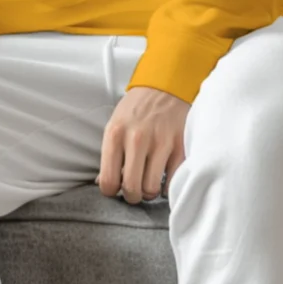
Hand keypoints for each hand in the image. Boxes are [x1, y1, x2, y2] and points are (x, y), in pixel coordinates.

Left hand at [97, 87, 189, 203]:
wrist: (163, 86)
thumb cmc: (136, 109)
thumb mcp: (114, 124)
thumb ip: (109, 154)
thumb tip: (102, 183)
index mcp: (115, 134)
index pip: (108, 181)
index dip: (111, 191)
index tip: (116, 188)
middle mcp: (136, 139)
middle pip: (132, 189)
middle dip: (132, 197)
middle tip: (134, 190)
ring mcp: (160, 143)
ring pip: (152, 189)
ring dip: (150, 192)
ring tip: (148, 182)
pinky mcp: (180, 147)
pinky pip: (172, 182)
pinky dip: (167, 186)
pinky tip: (163, 176)